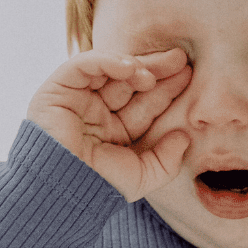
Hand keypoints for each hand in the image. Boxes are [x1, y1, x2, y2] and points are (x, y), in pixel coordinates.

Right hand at [26, 48, 191, 200]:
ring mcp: (79, 99)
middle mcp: (98, 112)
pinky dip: (107, 61)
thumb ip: (167, 159)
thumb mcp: (143, 176)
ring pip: (110, 70)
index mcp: (116, 131)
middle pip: (131, 83)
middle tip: (182, 59)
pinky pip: (83, 65)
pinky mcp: (59, 88)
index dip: (166, 90)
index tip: (188, 76)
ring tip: (152, 75)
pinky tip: (130, 67)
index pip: (145, 104)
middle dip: (156, 70)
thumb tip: (185, 137)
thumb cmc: (100, 186)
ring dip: (135, 66)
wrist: (62, 188)